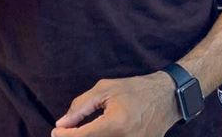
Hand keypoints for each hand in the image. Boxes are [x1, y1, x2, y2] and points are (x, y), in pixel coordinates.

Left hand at [51, 72, 180, 136]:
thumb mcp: (105, 89)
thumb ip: (81, 106)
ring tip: (84, 130)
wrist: (166, 98)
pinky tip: (99, 132)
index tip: (55, 131)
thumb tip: (62, 123)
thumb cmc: (135, 89)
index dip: (66, 136)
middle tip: (67, 131)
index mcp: (115, 124)